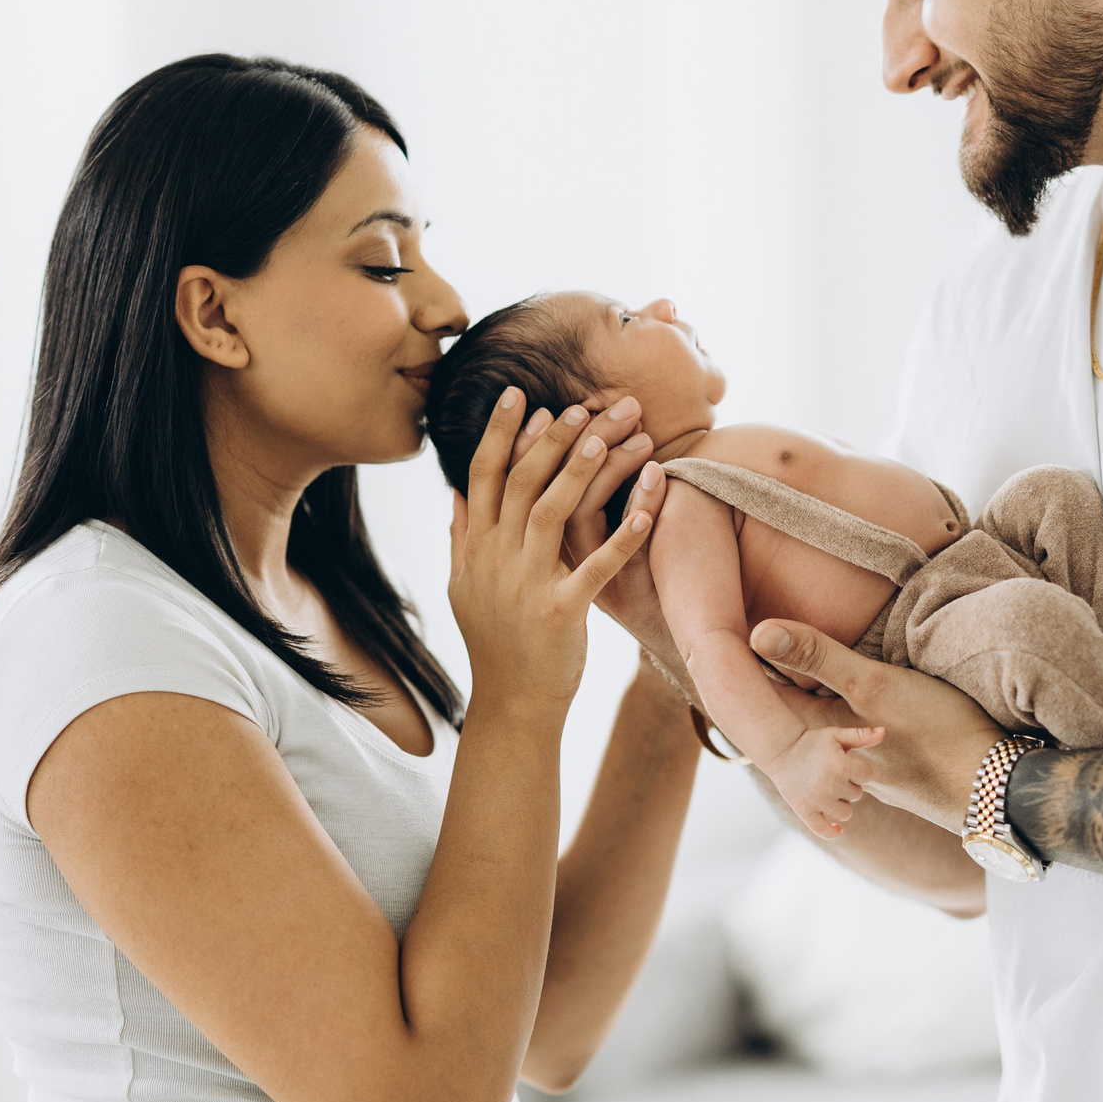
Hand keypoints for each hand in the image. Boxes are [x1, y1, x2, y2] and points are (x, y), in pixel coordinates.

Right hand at [449, 389, 658, 719]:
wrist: (511, 707)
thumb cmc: (496, 645)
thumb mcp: (465, 589)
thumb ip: (461, 539)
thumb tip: (455, 495)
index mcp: (476, 549)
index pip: (483, 475)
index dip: (500, 432)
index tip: (520, 394)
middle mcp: (495, 560)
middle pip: (521, 482)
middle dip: (553, 437)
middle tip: (585, 403)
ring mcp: (526, 585)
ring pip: (552, 512)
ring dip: (582, 468)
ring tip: (609, 432)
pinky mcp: (561, 612)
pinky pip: (596, 566)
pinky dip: (623, 534)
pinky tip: (648, 504)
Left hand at [748, 620, 1003, 832]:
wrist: (998, 790)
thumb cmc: (938, 734)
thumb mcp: (875, 685)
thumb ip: (818, 657)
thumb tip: (756, 634)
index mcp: (822, 737)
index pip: (767, 700)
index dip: (745, 670)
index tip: (721, 639)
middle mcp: (835, 762)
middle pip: (791, 719)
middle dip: (773, 687)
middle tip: (752, 651)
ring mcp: (866, 772)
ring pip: (823, 733)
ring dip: (808, 704)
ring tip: (794, 672)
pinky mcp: (896, 773)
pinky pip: (850, 744)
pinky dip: (839, 721)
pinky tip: (852, 709)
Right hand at [769, 723, 888, 838]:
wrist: (781, 750)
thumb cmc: (812, 741)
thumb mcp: (836, 734)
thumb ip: (861, 735)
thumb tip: (884, 732)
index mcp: (841, 766)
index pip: (867, 776)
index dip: (858, 769)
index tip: (846, 762)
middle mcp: (831, 785)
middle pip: (857, 794)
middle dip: (849, 784)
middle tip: (833, 773)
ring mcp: (818, 801)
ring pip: (846, 813)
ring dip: (842, 803)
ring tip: (830, 790)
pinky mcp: (805, 811)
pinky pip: (824, 830)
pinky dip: (832, 832)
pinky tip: (837, 828)